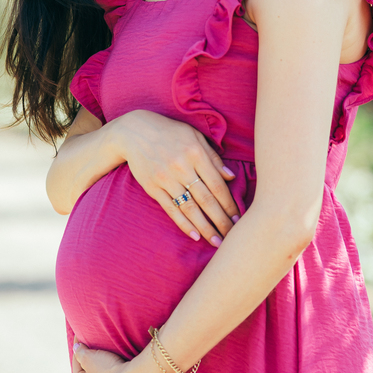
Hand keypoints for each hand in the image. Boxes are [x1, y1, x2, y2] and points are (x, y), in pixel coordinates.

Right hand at [111, 110, 239, 245]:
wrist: (134, 131)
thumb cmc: (170, 132)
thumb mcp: (194, 136)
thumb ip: (213, 157)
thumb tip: (232, 177)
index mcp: (195, 153)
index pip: (217, 184)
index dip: (230, 204)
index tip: (239, 218)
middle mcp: (181, 167)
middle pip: (206, 199)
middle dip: (221, 221)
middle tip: (232, 236)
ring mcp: (165, 178)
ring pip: (189, 208)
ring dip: (205, 227)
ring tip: (217, 242)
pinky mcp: (152, 187)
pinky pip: (170, 209)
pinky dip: (183, 223)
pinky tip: (195, 235)